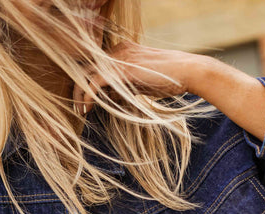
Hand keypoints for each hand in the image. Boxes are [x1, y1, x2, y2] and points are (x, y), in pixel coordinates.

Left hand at [73, 42, 198, 113]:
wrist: (187, 71)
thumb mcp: (142, 82)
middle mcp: (118, 50)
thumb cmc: (169, 79)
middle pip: (87, 67)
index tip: (86, 102)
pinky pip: (94, 82)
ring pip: (86, 74)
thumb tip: (111, 97)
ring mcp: (119, 57)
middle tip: (77, 108)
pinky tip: (87, 108)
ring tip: (80, 111)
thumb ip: (125, 86)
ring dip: (79, 94)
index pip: (96, 65)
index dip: (87, 84)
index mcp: (122, 50)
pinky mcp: (121, 69)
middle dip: (78, 89)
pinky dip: (87, 96)